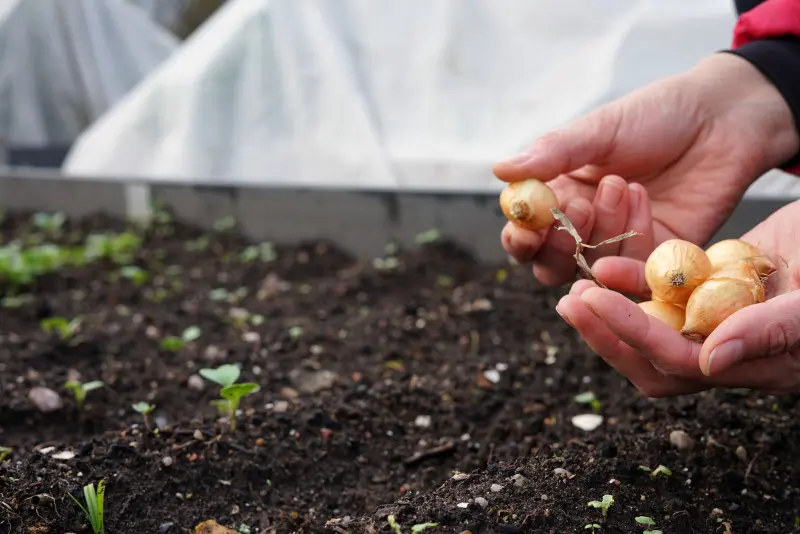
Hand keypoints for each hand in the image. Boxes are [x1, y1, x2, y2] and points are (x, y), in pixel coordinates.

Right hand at [495, 53, 798, 286]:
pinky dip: (631, 244)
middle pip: (550, 263)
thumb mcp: (599, 129)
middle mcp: (585, 226)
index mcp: (561, 193)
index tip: (524, 229)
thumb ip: (552, 153)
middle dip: (555, 247)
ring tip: (623, 183)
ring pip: (591, 268)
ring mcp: (620, 245)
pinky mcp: (657, 258)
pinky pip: (633, 270)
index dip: (520, 235)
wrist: (723, 119)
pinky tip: (642, 201)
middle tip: (574, 214)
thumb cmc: (655, 116)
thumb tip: (498, 170)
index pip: (527, 230)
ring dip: (600, 232)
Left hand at [555, 197, 799, 396]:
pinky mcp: (714, 288)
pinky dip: (635, 278)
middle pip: (651, 357)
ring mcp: (718, 318)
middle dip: (607, 333)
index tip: (590, 303)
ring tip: (574, 288)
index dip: (630, 335)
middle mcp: (728, 349)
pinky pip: (665, 292)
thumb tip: (709, 361)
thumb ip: (774, 331)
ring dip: (611, 309)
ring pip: (651, 325)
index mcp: (754, 364)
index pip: (676, 362)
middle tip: (569, 303)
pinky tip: (608, 263)